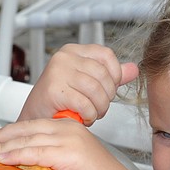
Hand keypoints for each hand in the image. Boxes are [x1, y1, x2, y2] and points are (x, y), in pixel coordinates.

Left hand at [0, 118, 132, 169]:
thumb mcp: (70, 166)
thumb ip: (50, 160)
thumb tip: (24, 167)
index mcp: (69, 128)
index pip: (31, 125)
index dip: (8, 131)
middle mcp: (69, 129)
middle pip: (26, 129)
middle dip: (0, 136)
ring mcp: (70, 139)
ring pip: (28, 139)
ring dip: (3, 146)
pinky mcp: (70, 154)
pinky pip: (36, 153)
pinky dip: (16, 155)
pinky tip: (3, 159)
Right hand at [19, 44, 138, 125]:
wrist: (35, 118)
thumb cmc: (60, 101)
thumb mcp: (89, 83)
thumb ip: (111, 76)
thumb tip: (133, 69)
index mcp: (74, 51)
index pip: (107, 55)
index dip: (115, 75)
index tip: (108, 89)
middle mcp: (64, 57)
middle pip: (104, 75)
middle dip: (107, 97)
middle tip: (98, 106)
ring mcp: (58, 72)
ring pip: (96, 91)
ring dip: (98, 108)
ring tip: (91, 112)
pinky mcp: (53, 90)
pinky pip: (85, 104)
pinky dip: (88, 115)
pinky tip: (82, 116)